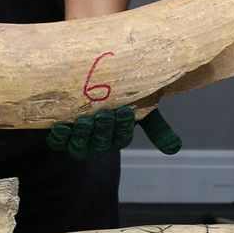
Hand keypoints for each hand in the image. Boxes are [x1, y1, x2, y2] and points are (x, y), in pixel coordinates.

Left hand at [47, 106, 182, 156]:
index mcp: (118, 136)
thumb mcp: (141, 108)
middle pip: (102, 142)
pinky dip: (59, 138)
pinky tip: (59, 128)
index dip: (122, 126)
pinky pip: (59, 144)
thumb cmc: (120, 96)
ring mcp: (79, 140)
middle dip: (103, 130)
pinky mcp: (61, 137)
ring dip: (81, 135)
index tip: (123, 111)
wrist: (89, 83)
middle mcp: (98, 142)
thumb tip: (175, 149)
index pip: (122, 136)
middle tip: (103, 114)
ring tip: (82, 121)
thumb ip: (156, 126)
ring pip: (81, 146)